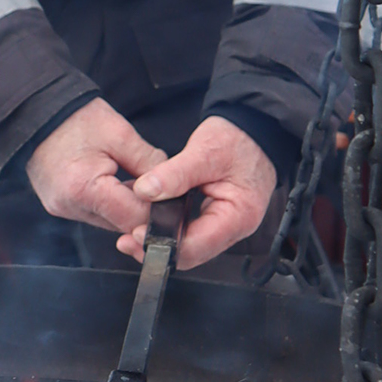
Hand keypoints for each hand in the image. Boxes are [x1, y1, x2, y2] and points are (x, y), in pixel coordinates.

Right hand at [25, 98, 167, 237]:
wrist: (36, 112)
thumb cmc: (76, 119)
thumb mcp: (121, 134)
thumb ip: (150, 164)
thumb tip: (172, 186)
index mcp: (84, 189)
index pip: (135, 217)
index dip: (159, 210)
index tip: (176, 198)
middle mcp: (70, 207)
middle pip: (123, 224)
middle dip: (144, 208)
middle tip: (160, 187)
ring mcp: (62, 209)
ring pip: (110, 221)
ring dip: (126, 206)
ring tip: (132, 178)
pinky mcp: (60, 206)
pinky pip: (95, 213)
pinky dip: (110, 202)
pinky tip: (114, 180)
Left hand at [116, 116, 276, 270]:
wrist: (254, 129)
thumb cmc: (239, 139)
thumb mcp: (205, 152)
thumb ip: (174, 174)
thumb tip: (145, 191)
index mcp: (238, 216)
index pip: (197, 246)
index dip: (164, 244)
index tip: (136, 235)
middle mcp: (234, 227)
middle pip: (192, 252)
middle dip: (159, 247)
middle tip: (127, 239)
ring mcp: (226, 225)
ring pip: (190, 245)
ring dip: (163, 239)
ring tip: (135, 228)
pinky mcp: (216, 217)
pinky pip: (192, 231)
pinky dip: (171, 227)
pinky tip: (152, 220)